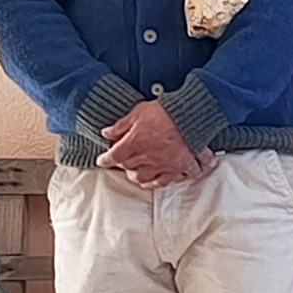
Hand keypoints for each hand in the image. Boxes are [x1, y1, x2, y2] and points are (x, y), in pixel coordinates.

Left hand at [98, 102, 217, 186]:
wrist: (191, 115)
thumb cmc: (165, 111)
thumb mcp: (138, 112)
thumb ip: (121, 125)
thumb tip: (106, 133)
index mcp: (134, 144)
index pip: (113, 156)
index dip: (105, 159)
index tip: (102, 160)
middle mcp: (146, 158)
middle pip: (129, 168)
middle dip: (123, 165)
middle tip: (123, 162)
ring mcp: (162, 165)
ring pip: (145, 179)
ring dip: (139, 176)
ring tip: (137, 173)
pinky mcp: (178, 167)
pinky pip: (168, 181)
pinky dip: (161, 181)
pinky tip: (158, 180)